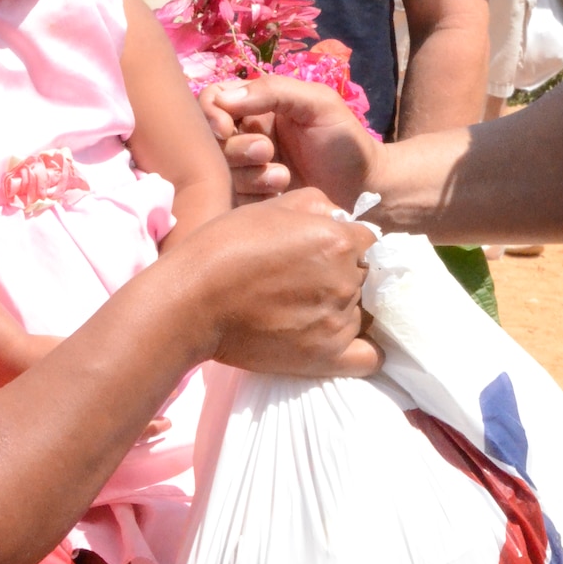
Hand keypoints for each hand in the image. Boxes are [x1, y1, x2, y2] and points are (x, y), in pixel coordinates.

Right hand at [173, 187, 380, 376]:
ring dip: (341, 307)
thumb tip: (341, 218)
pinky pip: (369, 358)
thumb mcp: (273, 206)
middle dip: (342, 274)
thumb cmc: (226, 246)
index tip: (321, 251)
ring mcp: (338, 321)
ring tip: (301, 307)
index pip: (367, 242)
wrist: (193, 300)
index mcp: (338, 241)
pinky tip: (344, 340)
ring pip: (359, 311)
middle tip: (304, 279)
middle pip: (363, 276)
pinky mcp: (326, 357)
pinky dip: (365, 350)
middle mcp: (345, 281)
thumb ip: (318, 205)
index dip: (345, 244)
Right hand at [199, 74, 384, 206]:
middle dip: (238, 148)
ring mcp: (247, 171)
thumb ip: (274, 91)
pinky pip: (233, 199)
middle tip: (267, 152)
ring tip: (284, 178)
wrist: (367, 189)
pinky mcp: (252, 202)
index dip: (211, 113)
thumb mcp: (316, 103)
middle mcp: (246, 137)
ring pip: (221, 172)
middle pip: (212, 141)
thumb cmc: (344, 140)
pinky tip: (281, 195)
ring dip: (250, 174)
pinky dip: (254, 196)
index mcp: (257, 108)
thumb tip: (225, 99)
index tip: (226, 128)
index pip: (213, 100)